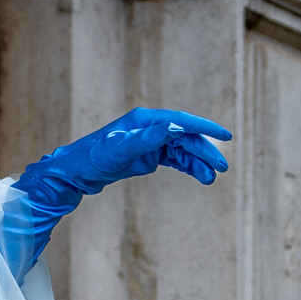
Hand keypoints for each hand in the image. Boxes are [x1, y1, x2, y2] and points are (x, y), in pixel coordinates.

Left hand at [0, 107, 232, 275]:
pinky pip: (173, 159)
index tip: (226, 137)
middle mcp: (149, 127)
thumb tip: (173, 127)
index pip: (182, 121)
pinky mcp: (146, 156)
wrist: (74, 172)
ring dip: (198, 163)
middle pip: (185, 137)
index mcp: (145, 120)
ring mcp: (149, 142)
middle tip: (221, 169)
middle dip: (204, 152)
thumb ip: (146, 139)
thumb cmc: (92, 158)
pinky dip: (187, 167)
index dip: (205, 128)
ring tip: (211, 179)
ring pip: (181, 150)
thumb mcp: (119, 150)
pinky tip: (199, 176)